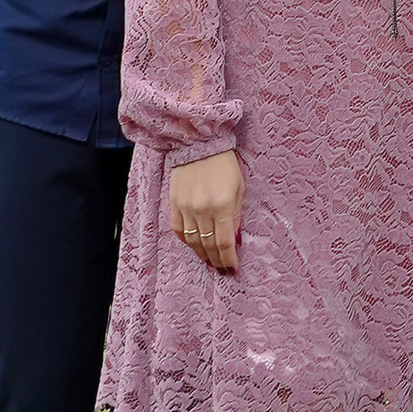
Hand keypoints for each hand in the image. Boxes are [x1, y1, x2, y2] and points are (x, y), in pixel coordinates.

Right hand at [169, 148, 241, 272]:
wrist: (198, 143)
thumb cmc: (224, 163)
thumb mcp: (238, 187)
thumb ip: (235, 214)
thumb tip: (234, 238)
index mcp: (222, 205)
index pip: (225, 242)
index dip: (229, 258)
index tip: (233, 267)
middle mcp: (203, 210)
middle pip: (208, 245)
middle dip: (216, 259)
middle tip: (221, 268)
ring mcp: (186, 208)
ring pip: (192, 241)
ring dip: (201, 254)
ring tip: (209, 260)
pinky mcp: (174, 204)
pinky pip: (178, 230)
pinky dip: (186, 241)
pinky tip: (193, 245)